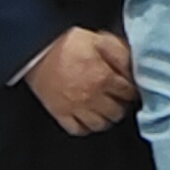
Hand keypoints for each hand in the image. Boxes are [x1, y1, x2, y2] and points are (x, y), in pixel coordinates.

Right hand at [26, 27, 140, 137]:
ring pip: (99, 125)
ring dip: (105, 118)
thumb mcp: (99, 40)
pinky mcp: (60, 113)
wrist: (36, 50)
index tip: (129, 88)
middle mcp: (92, 97)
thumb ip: (119, 54)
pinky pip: (78, 129)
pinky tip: (88, 117)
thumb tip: (132, 69)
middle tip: (118, 98)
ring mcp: (75, 108)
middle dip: (120, 105)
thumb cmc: (67, 43)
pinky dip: (85, 126)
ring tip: (105, 109)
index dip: (131, 89)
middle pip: (116, 112)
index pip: (128, 93)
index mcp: (103, 78)